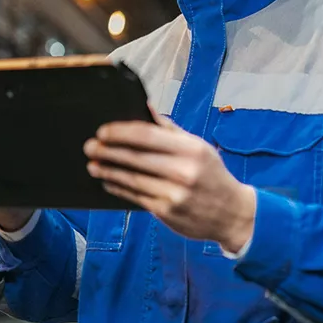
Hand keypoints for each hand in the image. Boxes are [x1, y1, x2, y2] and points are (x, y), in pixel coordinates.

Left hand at [83, 108, 256, 253]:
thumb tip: (146, 108)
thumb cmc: (212, 175)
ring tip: (93, 164)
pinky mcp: (166, 211)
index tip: (103, 130)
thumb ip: (171, 130)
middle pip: (136, 157)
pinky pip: (135, 197)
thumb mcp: (199, 148)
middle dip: (108, 150)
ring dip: (109, 170)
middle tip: (90, 146)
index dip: (121, 132)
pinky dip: (119, 188)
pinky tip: (108, 181)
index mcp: (191, 149)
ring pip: (132, 179)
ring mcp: (174, 193)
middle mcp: (183, 171)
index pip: (148, 136)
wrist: (232, 213)